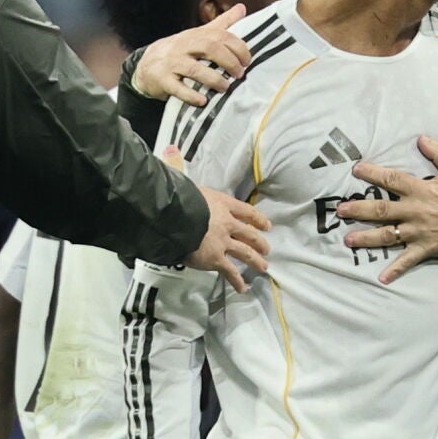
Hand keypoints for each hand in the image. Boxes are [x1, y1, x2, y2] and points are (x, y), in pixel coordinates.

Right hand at [134, 5, 252, 105]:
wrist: (147, 65)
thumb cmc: (180, 51)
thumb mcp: (199, 35)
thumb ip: (221, 23)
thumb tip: (242, 7)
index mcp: (195, 35)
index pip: (220, 36)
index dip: (237, 47)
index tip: (247, 61)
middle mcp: (183, 46)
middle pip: (209, 48)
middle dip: (229, 61)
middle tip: (239, 74)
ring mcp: (171, 63)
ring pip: (194, 69)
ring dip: (214, 79)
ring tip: (225, 88)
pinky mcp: (162, 80)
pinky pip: (177, 88)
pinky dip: (191, 95)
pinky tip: (203, 101)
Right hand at [173, 146, 270, 292]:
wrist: (176, 218)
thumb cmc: (178, 198)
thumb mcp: (182, 180)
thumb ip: (178, 168)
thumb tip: (170, 150)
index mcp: (221, 203)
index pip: (244, 210)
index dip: (257, 218)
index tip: (267, 224)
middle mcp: (227, 223)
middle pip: (249, 232)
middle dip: (259, 240)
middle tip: (267, 247)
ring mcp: (224, 242)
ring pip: (245, 253)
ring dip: (255, 260)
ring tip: (263, 267)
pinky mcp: (216, 259)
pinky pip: (230, 272)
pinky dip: (237, 281)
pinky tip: (243, 288)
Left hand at [336, 136, 437, 284]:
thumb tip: (421, 138)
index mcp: (420, 190)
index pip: (392, 179)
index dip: (373, 173)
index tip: (356, 170)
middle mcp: (414, 211)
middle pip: (381, 209)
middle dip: (359, 209)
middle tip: (341, 210)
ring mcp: (418, 231)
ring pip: (387, 235)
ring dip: (366, 238)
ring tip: (348, 240)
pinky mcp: (424, 248)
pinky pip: (407, 261)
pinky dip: (395, 270)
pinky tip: (381, 278)